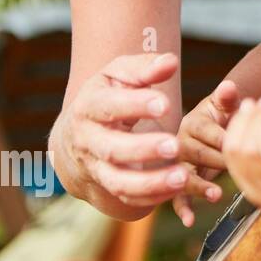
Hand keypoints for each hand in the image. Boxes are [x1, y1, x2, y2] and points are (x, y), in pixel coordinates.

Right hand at [56, 53, 207, 212]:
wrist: (78, 131)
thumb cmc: (108, 95)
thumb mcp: (119, 75)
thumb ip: (144, 68)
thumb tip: (170, 62)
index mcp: (90, 107)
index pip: (109, 106)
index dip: (135, 105)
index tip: (165, 104)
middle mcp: (89, 140)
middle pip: (112, 149)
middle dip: (143, 149)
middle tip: (174, 145)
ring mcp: (97, 167)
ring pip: (119, 182)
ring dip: (151, 183)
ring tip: (182, 177)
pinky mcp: (109, 186)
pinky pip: (130, 199)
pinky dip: (154, 197)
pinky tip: (179, 189)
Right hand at [171, 81, 236, 226]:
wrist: (213, 128)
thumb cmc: (222, 116)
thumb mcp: (225, 105)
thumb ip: (228, 98)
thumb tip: (229, 86)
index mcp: (192, 122)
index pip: (208, 132)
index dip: (225, 139)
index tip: (240, 145)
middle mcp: (178, 142)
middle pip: (196, 155)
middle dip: (217, 162)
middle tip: (235, 168)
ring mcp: (175, 163)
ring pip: (183, 175)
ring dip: (199, 186)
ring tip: (217, 194)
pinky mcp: (174, 180)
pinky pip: (176, 196)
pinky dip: (183, 208)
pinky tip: (190, 221)